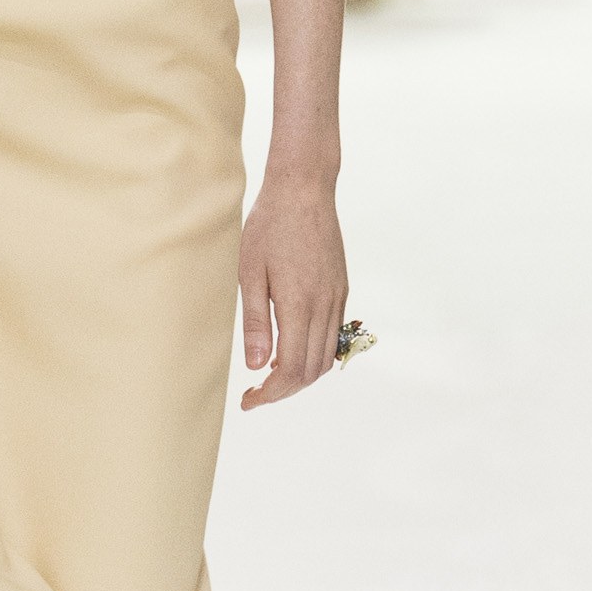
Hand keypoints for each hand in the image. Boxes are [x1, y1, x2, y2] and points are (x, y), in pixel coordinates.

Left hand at [239, 170, 348, 409]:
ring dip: (301, 375)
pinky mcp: (341, 288)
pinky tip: (290, 349)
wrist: (304, 189)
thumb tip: (257, 366)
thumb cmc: (268, 226)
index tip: (250, 401)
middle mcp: (325, 305)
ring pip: (326, 356)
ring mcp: (337, 297)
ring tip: (271, 376)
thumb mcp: (249, 273)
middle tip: (256, 394)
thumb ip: (255, 322)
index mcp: (299, 304)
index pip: (291, 369)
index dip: (271, 393)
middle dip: (285, 390)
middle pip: (312, 370)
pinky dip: (314, 353)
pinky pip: (333, 334)